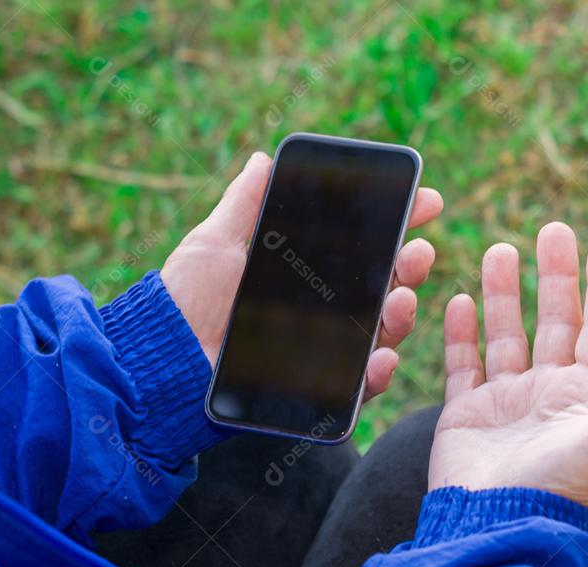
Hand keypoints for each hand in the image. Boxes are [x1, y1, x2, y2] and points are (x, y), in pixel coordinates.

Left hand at [161, 152, 443, 399]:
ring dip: (403, 314)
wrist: (162, 359)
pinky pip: (360, 384)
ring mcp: (325, 348)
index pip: (364, 245)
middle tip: (418, 251)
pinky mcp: (319, 387)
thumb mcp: (215, 243)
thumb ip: (245, 204)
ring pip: (382, 331)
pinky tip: (382, 356)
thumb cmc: (185, 299)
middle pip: (384, 286)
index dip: (399, 221)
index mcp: (305, 271)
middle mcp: (323, 309)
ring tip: (402, 298)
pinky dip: (378, 371)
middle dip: (412, 265)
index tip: (426, 200)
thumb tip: (263, 159)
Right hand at [428, 223, 587, 509]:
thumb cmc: (555, 490)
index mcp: (586, 396)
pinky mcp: (466, 415)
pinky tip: (462, 301)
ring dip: (506, 294)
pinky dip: (462, 334)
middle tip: (553, 230)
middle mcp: (549, 393)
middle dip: (556, 276)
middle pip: (556, 322)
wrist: (493, 528)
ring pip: (507, 335)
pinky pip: (464, 365)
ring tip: (501, 251)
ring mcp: (507, 402)